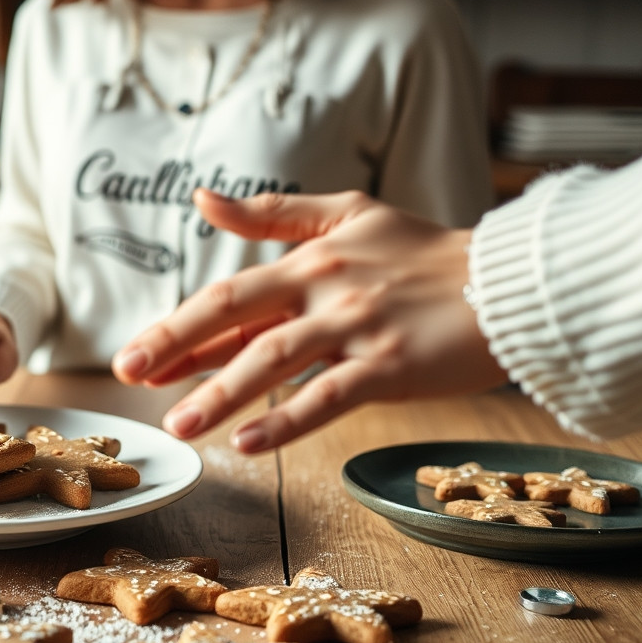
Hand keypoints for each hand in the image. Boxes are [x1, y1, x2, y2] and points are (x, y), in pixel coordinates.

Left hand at [112, 189, 506, 451]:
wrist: (513, 281)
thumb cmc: (429, 254)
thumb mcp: (350, 214)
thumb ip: (274, 213)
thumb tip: (202, 199)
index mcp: (310, 260)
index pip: (230, 295)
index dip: (177, 327)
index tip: (133, 356)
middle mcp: (325, 289)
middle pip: (235, 315)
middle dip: (175, 346)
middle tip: (127, 376)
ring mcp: (357, 327)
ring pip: (273, 358)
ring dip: (220, 392)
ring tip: (180, 425)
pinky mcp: (391, 364)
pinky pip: (328, 395)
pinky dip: (286, 420)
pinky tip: (247, 443)